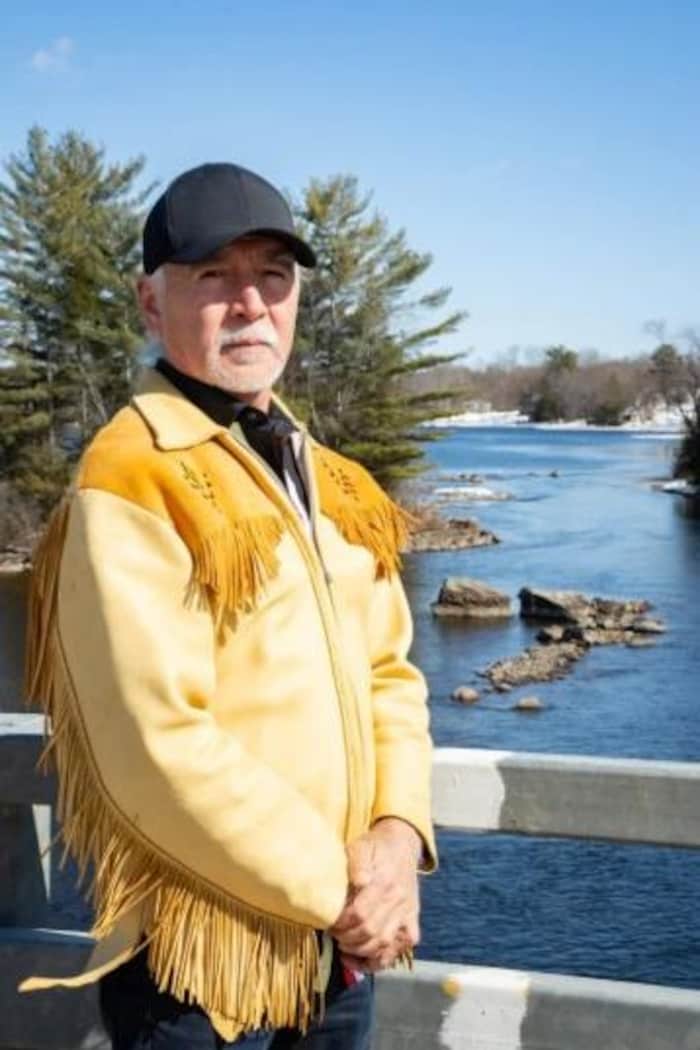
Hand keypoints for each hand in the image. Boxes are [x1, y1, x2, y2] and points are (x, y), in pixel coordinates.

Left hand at [330, 818, 421, 971]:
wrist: (403, 845)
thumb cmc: (376, 847)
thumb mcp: (362, 846)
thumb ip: (357, 862)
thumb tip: (358, 881)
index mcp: (384, 882)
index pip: (360, 913)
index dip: (340, 923)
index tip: (328, 922)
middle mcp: (398, 901)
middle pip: (370, 932)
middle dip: (346, 938)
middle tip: (332, 933)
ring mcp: (406, 914)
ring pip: (384, 944)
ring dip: (359, 951)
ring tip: (343, 945)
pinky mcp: (411, 923)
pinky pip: (398, 950)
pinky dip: (378, 961)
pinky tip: (359, 960)